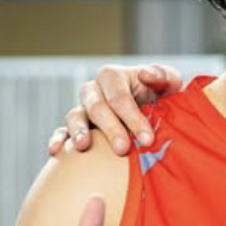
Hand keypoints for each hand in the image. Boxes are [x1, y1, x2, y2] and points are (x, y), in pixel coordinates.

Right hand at [46, 64, 182, 156]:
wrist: (153, 111)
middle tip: (122, 149)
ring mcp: (82, 108)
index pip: (119, 97)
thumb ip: (163, 75)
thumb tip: (144, 74)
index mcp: (113, 76)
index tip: (147, 138)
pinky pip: (61, 130)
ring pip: (75, 115)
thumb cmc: (160, 97)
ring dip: (79, 131)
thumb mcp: (169, 83)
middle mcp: (94, 90)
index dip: (132, 117)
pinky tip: (56, 150)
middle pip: (96, 107)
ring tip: (85, 146)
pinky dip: (57, 138)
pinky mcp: (76, 127)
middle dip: (110, 128)